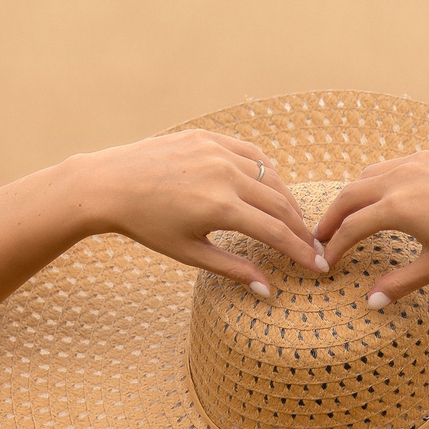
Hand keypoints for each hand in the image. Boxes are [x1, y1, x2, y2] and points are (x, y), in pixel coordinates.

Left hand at [74, 129, 324, 292]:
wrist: (109, 184)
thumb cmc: (147, 225)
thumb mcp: (191, 253)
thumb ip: (233, 270)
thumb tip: (268, 291)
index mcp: (221, 207)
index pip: (276, 232)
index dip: (301, 251)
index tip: (319, 266)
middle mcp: (224, 174)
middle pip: (281, 203)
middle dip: (301, 228)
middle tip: (314, 245)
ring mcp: (217, 151)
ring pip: (271, 176)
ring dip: (288, 200)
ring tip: (294, 220)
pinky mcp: (209, 137)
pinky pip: (251, 154)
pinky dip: (267, 172)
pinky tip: (270, 188)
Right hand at [311, 145, 428, 305]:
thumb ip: (401, 283)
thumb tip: (371, 302)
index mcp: (397, 207)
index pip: (352, 228)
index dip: (333, 246)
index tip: (324, 261)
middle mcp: (402, 176)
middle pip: (351, 194)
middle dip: (332, 216)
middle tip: (320, 234)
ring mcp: (420, 159)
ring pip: (375, 173)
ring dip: (357, 193)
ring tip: (351, 211)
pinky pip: (403, 163)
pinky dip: (387, 178)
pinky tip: (394, 192)